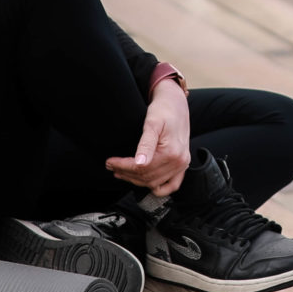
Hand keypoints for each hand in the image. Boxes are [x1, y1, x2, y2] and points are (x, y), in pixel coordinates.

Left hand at [105, 80, 190, 196]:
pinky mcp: (182, 164)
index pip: (142, 168)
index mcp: (172, 152)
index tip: (110, 162)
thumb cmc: (163, 110)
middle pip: (147, 177)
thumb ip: (146, 144)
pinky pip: (172, 185)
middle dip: (126, 173)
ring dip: (137, 180)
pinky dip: (159, 188)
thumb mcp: (152, 123)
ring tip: (121, 172)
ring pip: (155, 182)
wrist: (176, 103)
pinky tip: (145, 183)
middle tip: (111, 166)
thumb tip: (139, 163)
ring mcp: (182, 165)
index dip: (123, 167)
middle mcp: (179, 162)